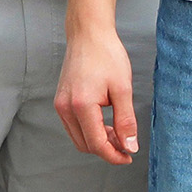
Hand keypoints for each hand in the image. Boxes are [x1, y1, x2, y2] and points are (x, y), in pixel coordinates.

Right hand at [55, 21, 139, 162]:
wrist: (88, 34)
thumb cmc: (106, 55)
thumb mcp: (123, 89)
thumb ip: (126, 121)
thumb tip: (130, 146)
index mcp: (82, 105)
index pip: (97, 144)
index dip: (114, 155)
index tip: (129, 156)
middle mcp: (66, 108)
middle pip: (85, 145)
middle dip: (107, 150)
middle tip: (127, 145)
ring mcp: (61, 105)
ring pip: (79, 138)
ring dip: (98, 141)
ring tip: (118, 134)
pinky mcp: (61, 101)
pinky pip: (74, 126)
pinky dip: (89, 131)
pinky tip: (105, 123)